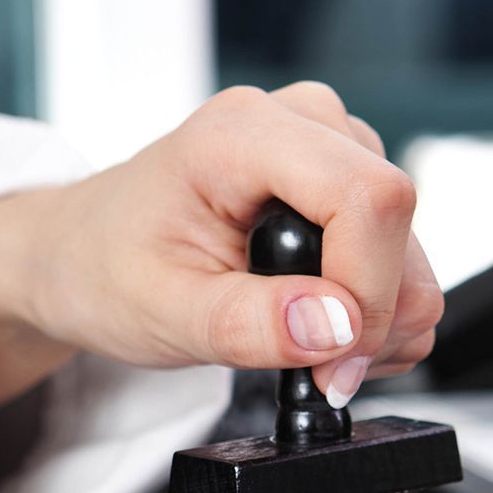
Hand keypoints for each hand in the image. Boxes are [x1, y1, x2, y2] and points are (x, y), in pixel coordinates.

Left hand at [0, 81, 443, 420]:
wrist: (83, 256)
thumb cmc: (106, 267)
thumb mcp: (165, 312)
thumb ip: (252, 322)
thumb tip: (338, 328)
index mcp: (245, 133)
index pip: (366, 197)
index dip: (370, 289)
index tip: (336, 361)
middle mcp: (299, 121)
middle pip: (397, 217)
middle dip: (376, 315)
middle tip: (321, 371)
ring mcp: (330, 147)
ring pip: (410, 242)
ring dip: (380, 319)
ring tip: (309, 348)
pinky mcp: (346, 181)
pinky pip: (402, 253)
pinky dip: (378, 310)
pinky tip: (323, 326)